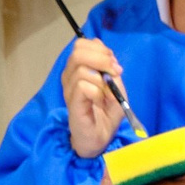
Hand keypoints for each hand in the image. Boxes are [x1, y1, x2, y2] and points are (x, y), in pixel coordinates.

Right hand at [63, 38, 131, 158]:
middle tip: (114, 72)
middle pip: (78, 51)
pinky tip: (100, 102)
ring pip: (81, 68)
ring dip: (101, 79)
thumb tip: (104, 51)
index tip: (114, 64)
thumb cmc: (106, 114)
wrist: (100, 139)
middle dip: (101, 58)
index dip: (99, 49)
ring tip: (107, 93)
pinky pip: (84, 86)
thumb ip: (110, 68)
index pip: (81, 45)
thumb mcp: (115, 86)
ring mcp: (69, 90)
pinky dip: (98, 92)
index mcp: (78, 69)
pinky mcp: (72, 103)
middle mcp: (70, 77)